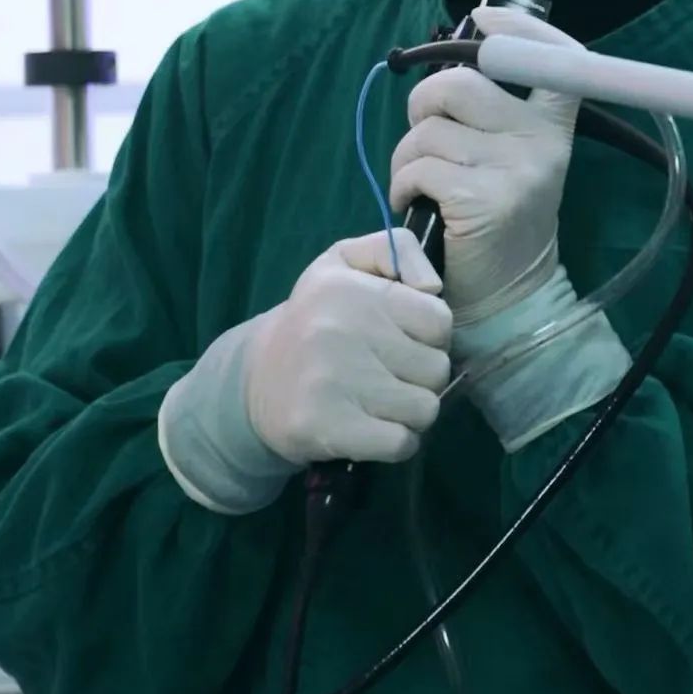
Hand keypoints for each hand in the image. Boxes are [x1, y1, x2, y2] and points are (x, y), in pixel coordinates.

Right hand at [243, 228, 451, 465]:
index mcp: (351, 290)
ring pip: (425, 408)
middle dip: (420, 377)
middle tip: (389, 375)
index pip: (439, 320)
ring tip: (380, 402)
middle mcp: (342, 330)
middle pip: (437, 368)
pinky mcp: (329, 426)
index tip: (403, 342)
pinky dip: (396, 443)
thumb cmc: (313, 319)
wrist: (253, 382)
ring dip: (409, 412)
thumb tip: (433, 286)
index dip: (429, 337)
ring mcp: (334, 381)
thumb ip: (396, 250)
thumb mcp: (344, 263)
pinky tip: (374, 430)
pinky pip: (401, 443)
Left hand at [389, 7, 580, 326]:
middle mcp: (542, 143)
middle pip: (459, 85)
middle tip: (423, 138)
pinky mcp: (483, 201)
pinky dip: (402, 184)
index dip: (518, 29)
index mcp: (553, 125)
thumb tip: (460, 44)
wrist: (506, 294)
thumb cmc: (494, 214)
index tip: (481, 20)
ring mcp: (516, 172)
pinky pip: (418, 167)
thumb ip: (492, 109)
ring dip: (406, 156)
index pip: (553, 58)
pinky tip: (414, 204)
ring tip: (418, 184)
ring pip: (427, 131)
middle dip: (423, 106)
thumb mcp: (508, 156)